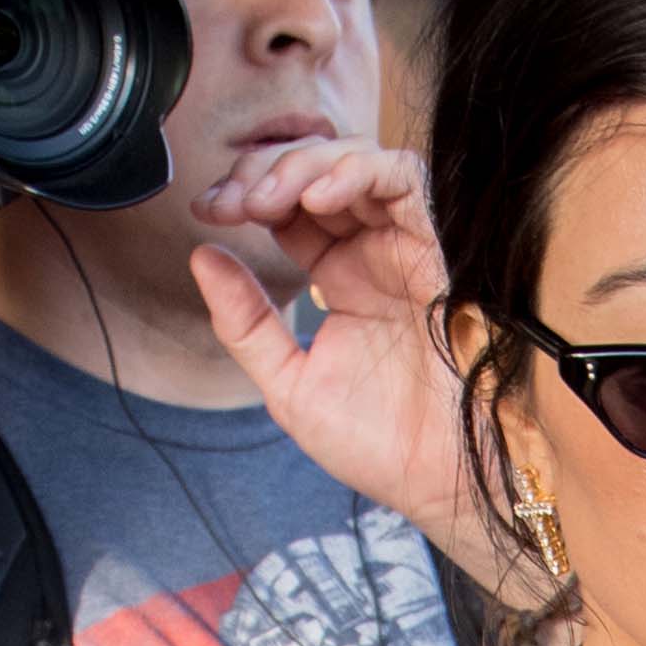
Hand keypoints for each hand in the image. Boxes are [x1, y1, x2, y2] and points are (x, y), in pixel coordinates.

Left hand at [188, 136, 496, 579]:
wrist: (443, 481)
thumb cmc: (382, 447)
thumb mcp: (289, 384)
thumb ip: (245, 322)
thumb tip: (202, 256)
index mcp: (343, 281)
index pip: (289, 209)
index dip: (246, 195)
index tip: (210, 211)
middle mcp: (375, 256)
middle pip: (318, 173)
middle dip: (267, 172)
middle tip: (234, 200)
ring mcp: (408, 249)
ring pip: (357, 164)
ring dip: (305, 166)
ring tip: (269, 198)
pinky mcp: (441, 249)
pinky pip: (404, 181)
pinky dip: (359, 172)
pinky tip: (319, 197)